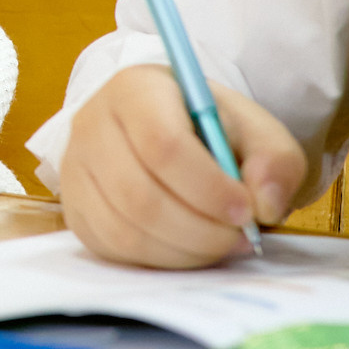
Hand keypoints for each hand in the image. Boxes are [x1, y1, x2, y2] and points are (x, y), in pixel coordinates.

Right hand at [58, 64, 306, 267]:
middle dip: (200, 230)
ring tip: (220, 243)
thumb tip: (264, 204)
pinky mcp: (73, 206)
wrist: (167, 131)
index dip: (207, 187)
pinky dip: (159, 259)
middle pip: (139, 194)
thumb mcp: (255, 129)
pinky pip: (111, 248)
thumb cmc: (209, 128)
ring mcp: (75, 167)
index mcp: (135, 89)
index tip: (246, 211)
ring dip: (183, 250)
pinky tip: (188, 248)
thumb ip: (275, 160)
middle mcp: (92, 123)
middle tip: (240, 238)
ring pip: (124, 228)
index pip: (161, 144)